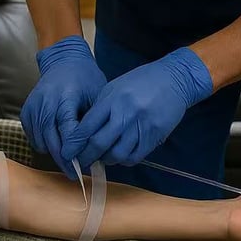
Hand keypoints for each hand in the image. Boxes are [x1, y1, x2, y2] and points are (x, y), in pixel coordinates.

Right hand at [20, 35, 106, 178]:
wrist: (64, 60)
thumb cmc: (85, 78)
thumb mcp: (97, 95)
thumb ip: (94, 121)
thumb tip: (97, 150)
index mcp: (65, 96)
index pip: (68, 130)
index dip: (75, 151)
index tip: (84, 165)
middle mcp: (46, 101)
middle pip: (52, 140)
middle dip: (65, 160)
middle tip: (75, 173)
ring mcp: (34, 105)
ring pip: (41, 141)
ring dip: (54, 153)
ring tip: (69, 159)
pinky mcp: (26, 110)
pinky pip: (33, 136)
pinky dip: (44, 144)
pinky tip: (57, 143)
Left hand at [60, 47, 212, 167]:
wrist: (174, 78)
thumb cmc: (141, 81)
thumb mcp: (116, 87)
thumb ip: (101, 108)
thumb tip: (85, 132)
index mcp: (112, 98)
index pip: (87, 126)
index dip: (75, 143)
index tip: (67, 153)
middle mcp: (125, 112)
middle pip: (99, 143)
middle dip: (87, 156)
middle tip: (81, 162)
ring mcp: (141, 125)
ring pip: (117, 154)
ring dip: (106, 160)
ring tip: (102, 158)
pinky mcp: (154, 135)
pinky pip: (134, 156)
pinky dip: (124, 160)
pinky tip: (120, 155)